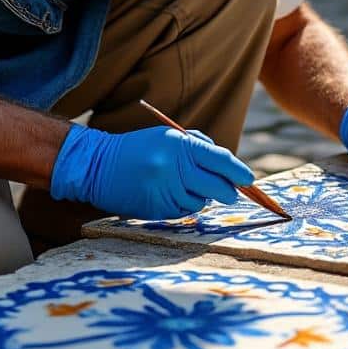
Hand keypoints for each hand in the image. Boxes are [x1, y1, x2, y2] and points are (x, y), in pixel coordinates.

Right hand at [49, 124, 253, 219]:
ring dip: (200, 198)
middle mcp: (173, 168)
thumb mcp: (168, 136)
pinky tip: (169, 195)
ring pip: (200, 202)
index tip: (249, 180)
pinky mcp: (156, 208)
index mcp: (179, 145)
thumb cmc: (139, 148)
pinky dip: (183, 206)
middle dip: (229, 192)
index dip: (239, 172)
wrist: (97, 165)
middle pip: (217, 187)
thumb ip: (198, 147)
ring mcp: (164, 190)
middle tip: (232, 193)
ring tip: (182, 186)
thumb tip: (229, 166)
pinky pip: (182, 212)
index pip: (220, 160)